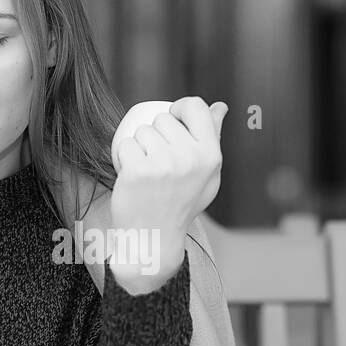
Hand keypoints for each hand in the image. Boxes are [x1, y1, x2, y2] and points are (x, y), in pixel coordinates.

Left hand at [109, 97, 227, 293]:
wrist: (154, 239)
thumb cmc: (181, 205)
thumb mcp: (208, 174)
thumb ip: (214, 138)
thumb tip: (220, 106)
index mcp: (210, 155)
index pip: (195, 106)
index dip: (180, 108)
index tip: (173, 119)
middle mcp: (189, 158)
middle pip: (163, 118)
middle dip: (157, 134)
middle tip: (160, 162)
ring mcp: (163, 164)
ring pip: (142, 131)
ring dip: (140, 147)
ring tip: (148, 171)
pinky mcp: (137, 171)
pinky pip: (125, 145)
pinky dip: (124, 158)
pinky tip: (134, 177)